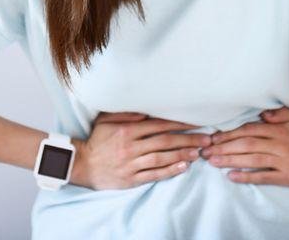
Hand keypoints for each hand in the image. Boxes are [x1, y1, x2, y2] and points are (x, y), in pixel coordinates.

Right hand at [72, 111, 213, 190]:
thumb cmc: (97, 140)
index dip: (179, 124)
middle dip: (188, 139)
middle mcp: (131, 146)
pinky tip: (183, 167)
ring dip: (182, 155)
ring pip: (162, 158)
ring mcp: (132, 163)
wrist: (82, 164)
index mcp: (127, 130)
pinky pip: (154, 174)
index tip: (196, 123)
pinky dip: (170, 170)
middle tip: (206, 139)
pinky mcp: (131, 179)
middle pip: (165, 141)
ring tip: (198, 153)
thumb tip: (147, 111)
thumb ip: (126, 113)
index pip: (159, 125)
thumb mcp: (106, 120)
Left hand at [201, 106, 288, 189]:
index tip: (213, 137)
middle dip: (224, 147)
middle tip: (206, 151)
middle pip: (247, 144)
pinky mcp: (286, 177)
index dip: (230, 133)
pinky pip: (263, 177)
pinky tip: (231, 176)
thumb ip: (277, 113)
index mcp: (277, 130)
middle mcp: (279, 145)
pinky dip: (247, 177)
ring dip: (231, 161)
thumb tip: (261, 114)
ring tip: (213, 162)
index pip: (249, 130)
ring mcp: (282, 161)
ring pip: (252, 160)